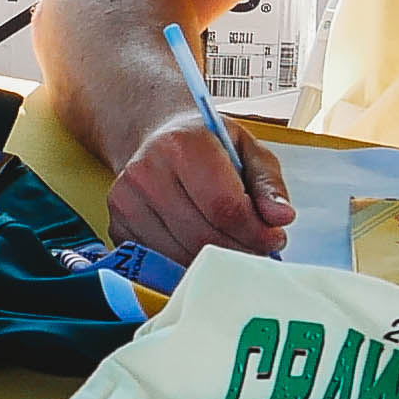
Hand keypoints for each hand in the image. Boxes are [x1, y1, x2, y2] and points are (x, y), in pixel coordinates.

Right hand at [106, 111, 291, 265]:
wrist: (155, 135)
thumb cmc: (206, 143)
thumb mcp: (247, 149)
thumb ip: (268, 184)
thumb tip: (281, 219)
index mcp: (182, 145)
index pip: (225, 207)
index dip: (256, 232)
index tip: (275, 238)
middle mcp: (146, 172)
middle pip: (203, 236)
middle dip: (240, 250)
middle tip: (259, 249)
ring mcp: (125, 202)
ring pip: (182, 255)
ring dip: (216, 260)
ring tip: (234, 246)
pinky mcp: (117, 226)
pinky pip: (160, 262)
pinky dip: (188, 263)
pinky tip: (203, 247)